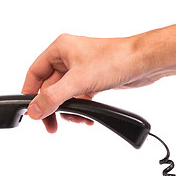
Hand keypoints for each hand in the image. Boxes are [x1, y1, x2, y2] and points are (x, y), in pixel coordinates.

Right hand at [21, 33, 158, 132]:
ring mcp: (81, 70)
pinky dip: (81, 109)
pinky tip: (88, 118)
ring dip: (69, 111)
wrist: (144, 62)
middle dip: (54, 107)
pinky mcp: (92, 80)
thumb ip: (53, 98)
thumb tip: (34, 111)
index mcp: (60, 49)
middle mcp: (68, 58)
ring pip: (65, 95)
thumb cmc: (115, 59)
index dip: (30, 92)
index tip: (30, 111)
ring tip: (78, 120)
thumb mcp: (78, 81)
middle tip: (52, 125)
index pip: (35, 73)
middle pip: (49, 88)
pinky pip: (79, 98)